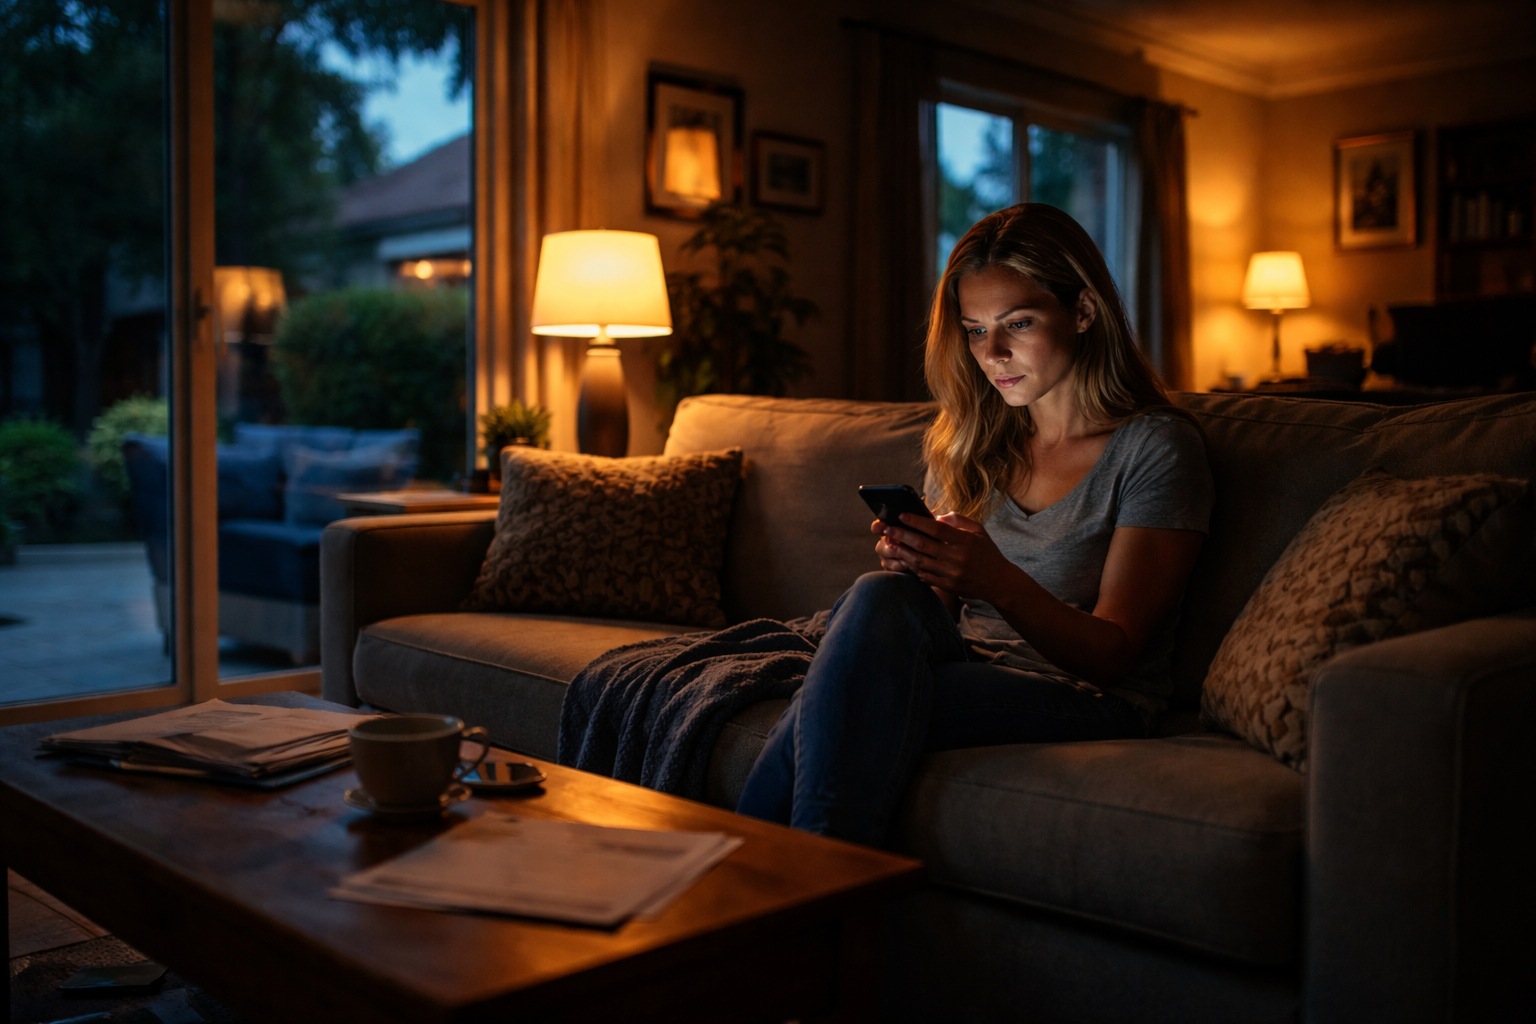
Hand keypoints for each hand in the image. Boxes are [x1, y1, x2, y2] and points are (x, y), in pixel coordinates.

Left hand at [876, 512, 1017, 599]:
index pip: (936, 529)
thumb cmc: (987, 552)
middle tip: (887, 529)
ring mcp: (952, 574)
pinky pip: (925, 576)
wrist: (999, 582)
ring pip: (921, 562)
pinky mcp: (949, 586)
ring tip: (890, 543)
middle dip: (902, 536)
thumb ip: (957, 520)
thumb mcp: (978, 530)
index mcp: (966, 541)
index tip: (901, 515)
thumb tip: (935, 516)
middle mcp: (958, 558)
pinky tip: (903, 559)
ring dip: (902, 552)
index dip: (917, 522)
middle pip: (924, 546)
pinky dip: (912, 567)